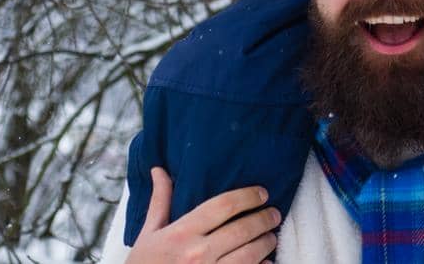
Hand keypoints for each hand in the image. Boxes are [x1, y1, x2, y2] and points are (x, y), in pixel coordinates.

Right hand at [126, 167, 278, 263]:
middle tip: (274, 213)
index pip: (223, 206)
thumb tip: (160, 170)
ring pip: (250, 255)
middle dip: (264, 219)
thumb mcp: (149, 234)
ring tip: (271, 236)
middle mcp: (198, 254)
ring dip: (266, 243)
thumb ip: (160, 201)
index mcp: (181, 233)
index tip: (261, 192)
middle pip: (242, 229)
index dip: (247, 196)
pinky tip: (266, 261)